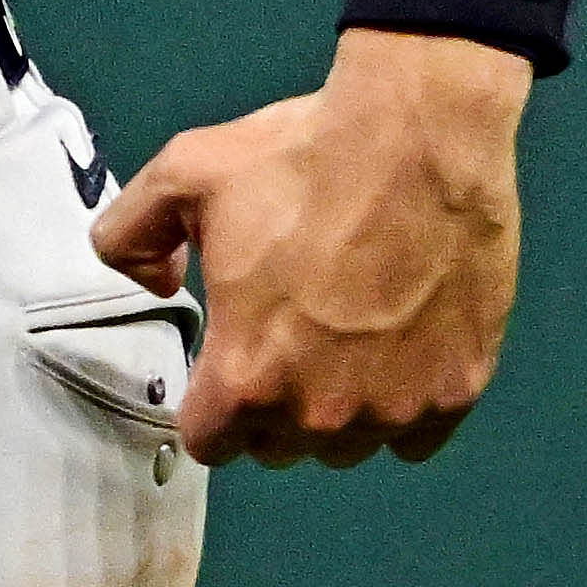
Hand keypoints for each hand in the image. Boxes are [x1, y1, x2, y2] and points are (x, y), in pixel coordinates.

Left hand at [87, 26, 530, 466]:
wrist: (416, 141)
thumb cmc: (298, 160)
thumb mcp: (179, 179)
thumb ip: (130, 237)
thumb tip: (153, 281)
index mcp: (245, 375)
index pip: (208, 442)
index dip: (207, 404)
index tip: (222, 364)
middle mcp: (320, 413)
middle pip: (278, 446)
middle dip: (269, 404)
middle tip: (283, 334)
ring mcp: (394, 409)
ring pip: (347, 445)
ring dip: (336, 408)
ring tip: (341, 337)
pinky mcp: (456, 393)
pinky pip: (414, 434)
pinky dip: (401, 404)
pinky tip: (395, 348)